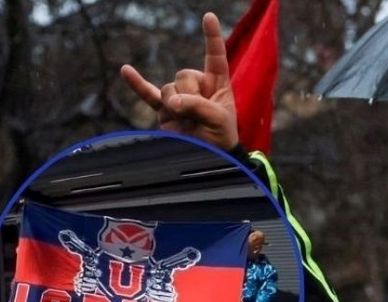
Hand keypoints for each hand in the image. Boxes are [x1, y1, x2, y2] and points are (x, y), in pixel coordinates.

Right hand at [120, 13, 238, 150]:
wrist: (209, 159)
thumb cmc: (221, 137)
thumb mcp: (219, 120)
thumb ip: (198, 106)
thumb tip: (170, 101)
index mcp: (217, 84)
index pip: (215, 56)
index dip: (212, 37)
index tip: (208, 16)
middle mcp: (197, 86)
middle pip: (184, 76)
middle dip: (191, 96)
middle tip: (200, 117)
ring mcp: (178, 97)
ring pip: (168, 88)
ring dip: (177, 106)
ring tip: (188, 124)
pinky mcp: (163, 110)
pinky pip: (147, 94)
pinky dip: (136, 84)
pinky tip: (125, 70)